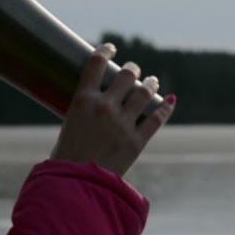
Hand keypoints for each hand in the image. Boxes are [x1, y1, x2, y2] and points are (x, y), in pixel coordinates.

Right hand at [48, 42, 176, 177]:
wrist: (76, 186)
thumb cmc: (65, 161)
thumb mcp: (68, 128)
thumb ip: (83, 115)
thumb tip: (92, 111)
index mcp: (83, 101)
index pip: (96, 64)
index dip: (105, 51)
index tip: (111, 48)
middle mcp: (105, 107)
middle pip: (126, 76)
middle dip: (132, 70)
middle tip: (134, 70)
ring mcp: (123, 123)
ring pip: (144, 93)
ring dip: (150, 84)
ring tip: (152, 82)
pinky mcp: (137, 141)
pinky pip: (156, 119)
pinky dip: (165, 109)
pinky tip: (169, 102)